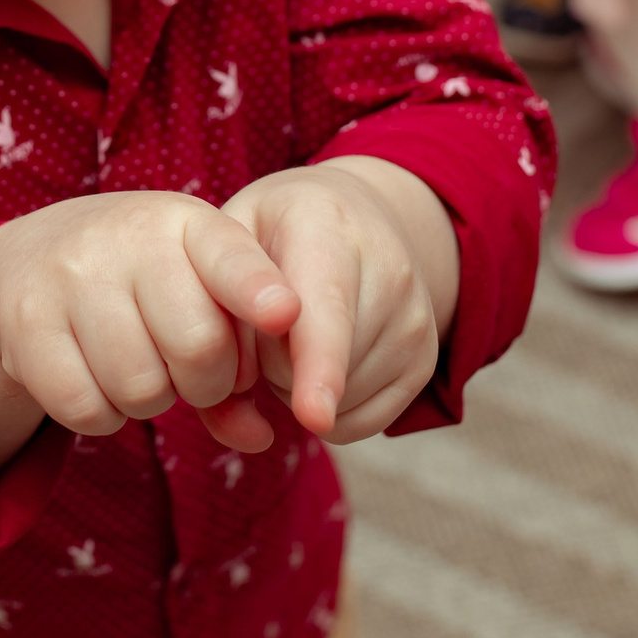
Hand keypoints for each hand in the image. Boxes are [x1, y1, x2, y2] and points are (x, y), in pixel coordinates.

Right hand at [0, 192, 303, 468]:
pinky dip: (102, 415)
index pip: (230, 256)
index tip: (285, 314)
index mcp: (185, 222)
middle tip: (185, 369)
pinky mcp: (26, 322)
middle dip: (206, 381)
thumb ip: (237, 358)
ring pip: (141, 387)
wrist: (29, 259)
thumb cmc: (142, 285)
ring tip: (135, 364)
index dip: (258, 290)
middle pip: (198, 346)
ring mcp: (71, 275)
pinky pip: (86, 407)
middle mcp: (128, 237)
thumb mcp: (195, 289)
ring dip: (150, 401)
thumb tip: (259, 438)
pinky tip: (96, 378)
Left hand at [221, 157, 458, 442]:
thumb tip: (237, 395)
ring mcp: (415, 316)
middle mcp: (388, 267)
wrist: (353, 215)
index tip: (313, 415)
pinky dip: (330, 411)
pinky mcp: (425, 359)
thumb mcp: (224, 238)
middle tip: (267, 320)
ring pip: (342, 403)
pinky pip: (362, 422)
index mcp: (325, 225)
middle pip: (323, 369)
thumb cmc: (270, 235)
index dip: (318, 366)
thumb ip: (213, 308)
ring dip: (300, 388)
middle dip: (274, 366)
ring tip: (300, 333)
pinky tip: (326, 360)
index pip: (325, 311)